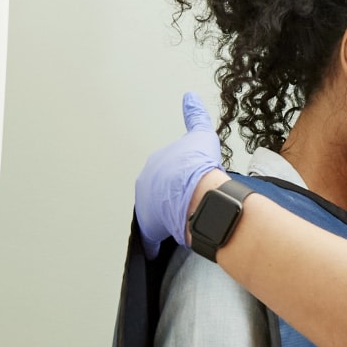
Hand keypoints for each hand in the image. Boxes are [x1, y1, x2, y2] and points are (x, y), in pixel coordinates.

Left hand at [134, 92, 223, 255]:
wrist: (198, 188)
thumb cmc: (199, 165)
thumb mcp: (200, 135)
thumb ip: (194, 116)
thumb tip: (189, 97)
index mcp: (154, 165)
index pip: (164, 174)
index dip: (178, 180)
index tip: (188, 186)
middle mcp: (146, 184)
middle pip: (157, 195)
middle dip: (170, 200)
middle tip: (189, 204)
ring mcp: (146, 206)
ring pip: (155, 215)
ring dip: (164, 220)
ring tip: (182, 223)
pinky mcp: (151, 227)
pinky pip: (151, 238)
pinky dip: (154, 244)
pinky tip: (159, 249)